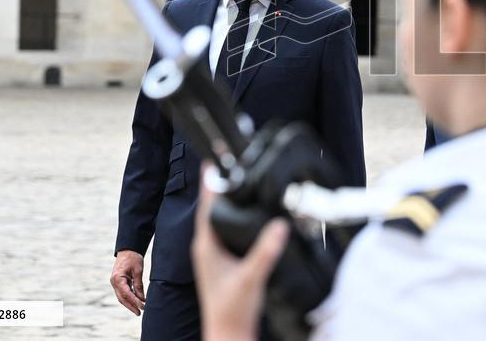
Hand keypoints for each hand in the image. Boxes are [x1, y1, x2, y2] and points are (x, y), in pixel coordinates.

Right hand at [110, 250, 145, 315]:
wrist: (127, 249)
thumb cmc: (133, 258)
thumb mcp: (138, 271)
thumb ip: (139, 285)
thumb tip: (142, 298)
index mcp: (118, 279)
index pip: (127, 294)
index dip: (135, 301)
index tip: (142, 307)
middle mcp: (114, 282)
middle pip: (122, 298)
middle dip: (131, 306)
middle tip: (140, 312)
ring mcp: (115, 283)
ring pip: (122, 297)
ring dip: (130, 303)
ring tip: (139, 309)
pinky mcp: (118, 282)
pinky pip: (123, 292)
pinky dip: (129, 297)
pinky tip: (137, 301)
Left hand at [192, 168, 289, 340]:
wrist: (229, 334)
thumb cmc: (233, 311)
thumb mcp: (251, 278)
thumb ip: (265, 252)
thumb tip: (279, 227)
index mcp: (206, 247)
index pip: (206, 207)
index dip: (210, 184)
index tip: (212, 162)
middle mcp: (206, 249)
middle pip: (211, 210)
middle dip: (219, 187)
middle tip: (227, 165)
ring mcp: (213, 256)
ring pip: (218, 221)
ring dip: (226, 203)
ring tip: (235, 183)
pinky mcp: (222, 264)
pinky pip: (225, 233)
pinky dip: (232, 220)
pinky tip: (244, 217)